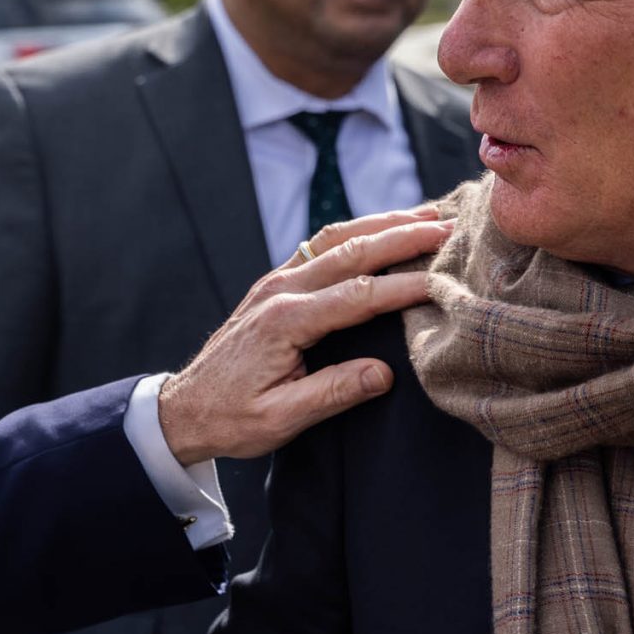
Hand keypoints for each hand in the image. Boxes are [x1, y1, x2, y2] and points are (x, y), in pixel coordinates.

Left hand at [157, 207, 453, 464]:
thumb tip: (384, 373)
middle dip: (403, 235)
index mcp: (285, 322)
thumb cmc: (230, 418)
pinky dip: (358, 231)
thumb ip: (333, 393)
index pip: (357, 295)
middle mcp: (280, 290)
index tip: (443, 281)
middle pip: (351, 251)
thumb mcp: (280, 419)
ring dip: (382, 223)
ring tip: (428, 213)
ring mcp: (275, 281)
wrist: (184, 409)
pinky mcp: (274, 283)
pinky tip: (384, 228)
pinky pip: (321, 246)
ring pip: (335, 238)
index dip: (404, 286)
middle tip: (449, 227)